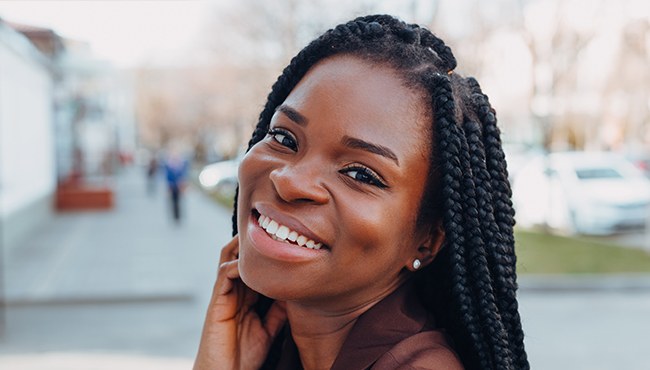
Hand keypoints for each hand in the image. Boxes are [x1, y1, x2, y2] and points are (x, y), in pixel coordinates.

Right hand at [194, 236, 286, 369]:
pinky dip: (238, 265)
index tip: (285, 240)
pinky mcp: (216, 304)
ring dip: (243, 246)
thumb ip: (278, 311)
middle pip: (239, 256)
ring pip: (229, 259)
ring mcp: (223, 296)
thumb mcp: (269, 330)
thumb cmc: (244, 357)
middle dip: (253, 242)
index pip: (253, 267)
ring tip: (261, 234)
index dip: (266, 253)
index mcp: (245, 297)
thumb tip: (296, 293)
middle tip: (273, 227)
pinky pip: (224, 275)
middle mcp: (233, 292)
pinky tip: (253, 264)